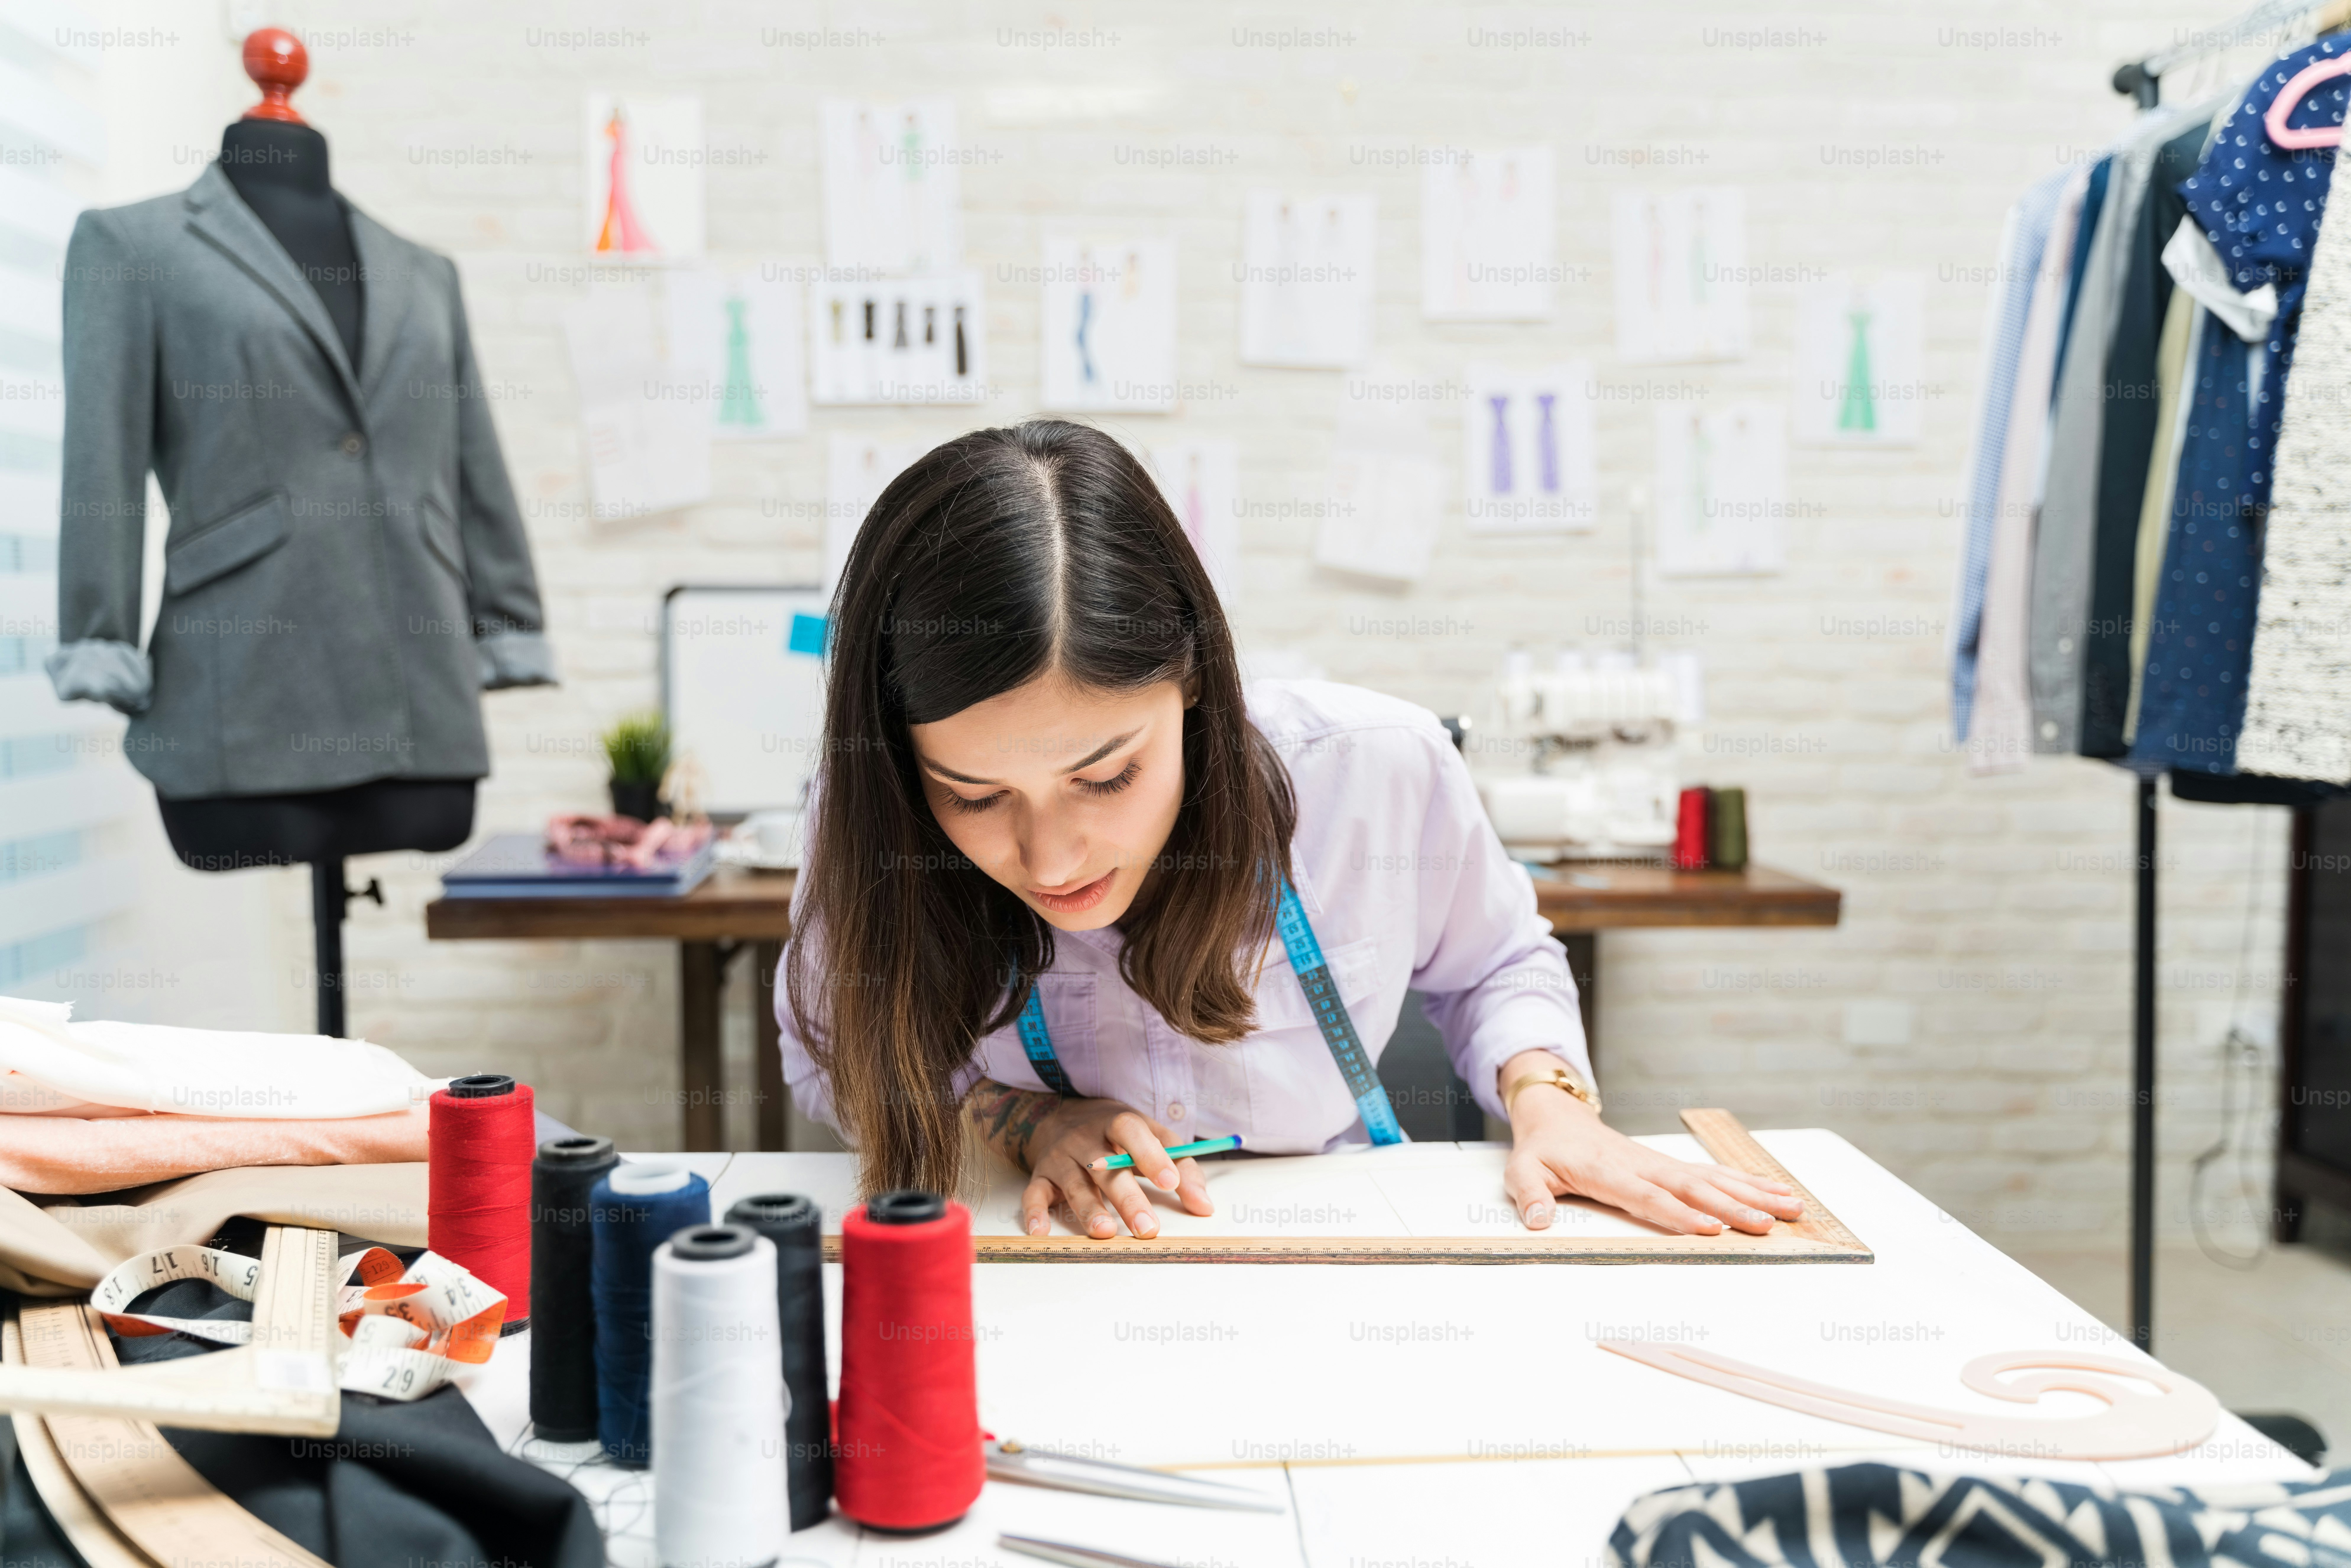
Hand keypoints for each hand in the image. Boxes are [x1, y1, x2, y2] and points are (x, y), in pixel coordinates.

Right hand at [1020, 1098, 1215, 1238]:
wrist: (1063, 1116)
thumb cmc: (1119, 1133)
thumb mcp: (1154, 1135)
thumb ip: (1183, 1166)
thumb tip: (1204, 1206)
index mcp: (1116, 1122)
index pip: (1132, 1133)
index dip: (1150, 1155)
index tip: (1169, 1181)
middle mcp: (1085, 1139)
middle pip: (1107, 1169)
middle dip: (1127, 1199)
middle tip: (1147, 1228)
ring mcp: (1060, 1159)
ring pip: (1074, 1185)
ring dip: (1088, 1210)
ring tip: (1104, 1232)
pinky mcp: (1040, 1177)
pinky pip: (1033, 1195)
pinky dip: (1034, 1214)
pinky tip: (1041, 1233)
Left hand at [1499, 1053, 1802, 1235]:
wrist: (1556, 1115)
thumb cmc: (1543, 1148)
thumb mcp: (1523, 1170)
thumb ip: (1530, 1194)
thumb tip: (1537, 1219)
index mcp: (1609, 1172)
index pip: (1648, 1197)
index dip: (1678, 1214)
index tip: (1709, 1229)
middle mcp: (1643, 1166)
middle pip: (1693, 1187)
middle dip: (1733, 1207)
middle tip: (1768, 1225)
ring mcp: (1661, 1163)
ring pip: (1713, 1177)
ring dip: (1753, 1193)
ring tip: (1791, 1207)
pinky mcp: (1670, 1164)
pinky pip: (1713, 1172)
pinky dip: (1746, 1181)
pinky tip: (1776, 1191)